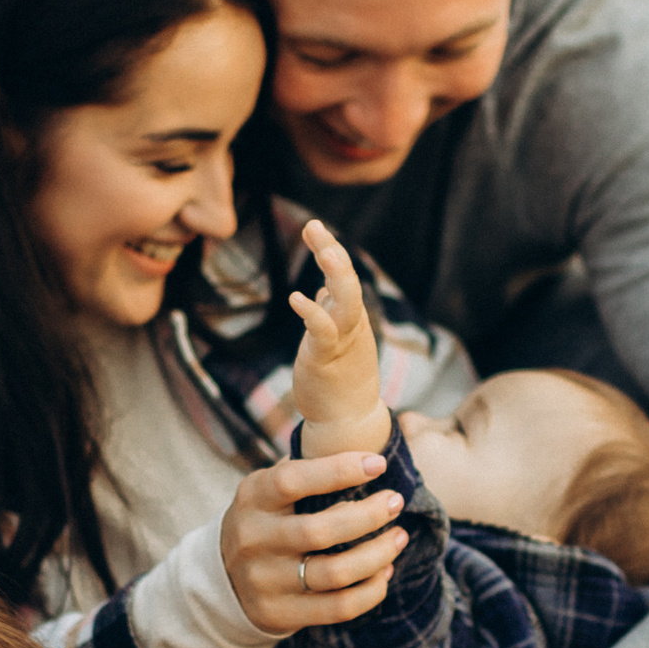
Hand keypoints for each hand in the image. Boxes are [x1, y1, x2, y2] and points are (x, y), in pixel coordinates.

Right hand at [220, 445, 404, 637]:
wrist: (225, 579)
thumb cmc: (267, 520)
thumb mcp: (269, 490)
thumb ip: (307, 471)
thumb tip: (367, 448)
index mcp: (253, 498)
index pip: (293, 480)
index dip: (339, 470)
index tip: (379, 465)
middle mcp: (253, 539)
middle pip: (321, 531)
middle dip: (369, 516)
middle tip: (395, 503)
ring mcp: (264, 580)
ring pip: (335, 573)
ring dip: (378, 555)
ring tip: (398, 538)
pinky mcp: (279, 613)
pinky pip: (338, 608)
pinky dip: (370, 591)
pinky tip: (383, 573)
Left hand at [286, 221, 389, 450]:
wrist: (347, 422)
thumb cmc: (339, 381)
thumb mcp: (334, 339)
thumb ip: (329, 312)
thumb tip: (320, 289)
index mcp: (352, 317)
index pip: (342, 275)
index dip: (329, 249)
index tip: (312, 226)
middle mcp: (351, 324)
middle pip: (346, 280)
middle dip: (332, 251)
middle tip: (314, 225)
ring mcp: (342, 341)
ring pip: (346, 301)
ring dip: (336, 274)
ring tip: (324, 250)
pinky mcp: (326, 359)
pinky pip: (323, 332)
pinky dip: (312, 313)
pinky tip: (297, 298)